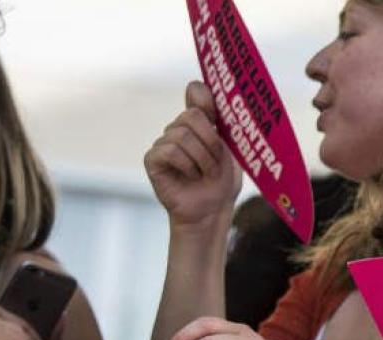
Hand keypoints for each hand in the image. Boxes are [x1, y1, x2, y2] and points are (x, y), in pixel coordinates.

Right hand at [144, 81, 242, 228]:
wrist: (213, 211)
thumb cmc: (223, 182)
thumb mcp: (230, 148)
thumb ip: (218, 118)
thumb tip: (196, 85)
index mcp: (200, 122)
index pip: (197, 92)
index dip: (205, 99)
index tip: (216, 116)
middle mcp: (179, 129)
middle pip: (192, 116)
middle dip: (211, 143)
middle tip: (215, 163)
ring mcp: (164, 143)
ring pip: (182, 135)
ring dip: (202, 159)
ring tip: (205, 174)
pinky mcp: (152, 160)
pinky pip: (169, 151)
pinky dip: (186, 165)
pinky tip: (190, 177)